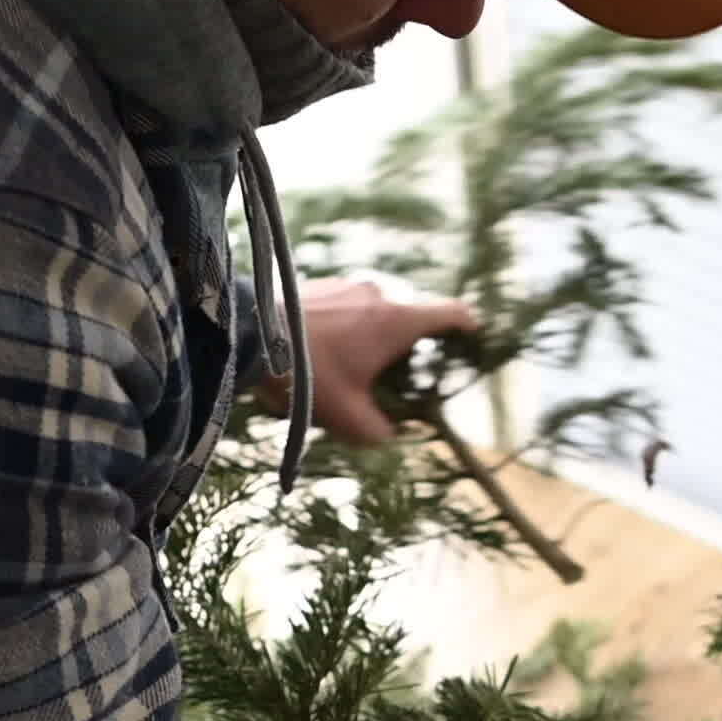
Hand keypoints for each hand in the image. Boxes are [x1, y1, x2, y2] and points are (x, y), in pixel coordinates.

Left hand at [301, 277, 477, 445]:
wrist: (246, 337)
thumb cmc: (305, 377)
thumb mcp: (346, 417)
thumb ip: (378, 432)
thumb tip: (389, 437)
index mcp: (396, 322)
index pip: (450, 314)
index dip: (468, 324)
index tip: (475, 335)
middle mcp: (377, 295)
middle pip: (406, 322)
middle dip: (401, 350)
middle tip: (387, 380)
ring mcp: (347, 285)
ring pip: (371, 315)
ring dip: (366, 340)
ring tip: (343, 370)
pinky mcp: (319, 283)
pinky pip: (344, 307)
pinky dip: (342, 328)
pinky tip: (318, 353)